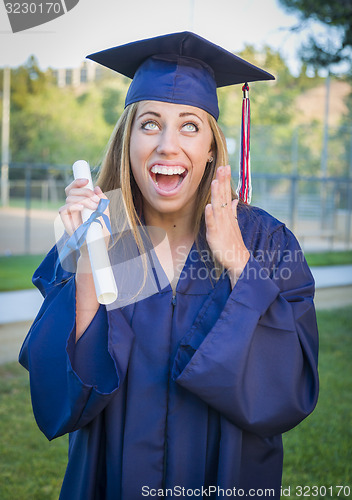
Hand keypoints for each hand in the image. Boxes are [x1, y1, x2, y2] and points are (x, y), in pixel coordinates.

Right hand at [59, 179, 110, 255]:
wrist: (97, 246)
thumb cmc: (102, 231)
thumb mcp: (105, 213)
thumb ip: (102, 200)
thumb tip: (97, 187)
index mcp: (82, 203)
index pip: (75, 188)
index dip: (78, 182)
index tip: (87, 180)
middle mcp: (74, 207)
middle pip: (71, 190)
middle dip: (84, 191)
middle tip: (95, 200)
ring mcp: (70, 214)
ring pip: (69, 198)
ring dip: (83, 199)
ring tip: (94, 207)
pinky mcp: (66, 222)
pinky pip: (63, 210)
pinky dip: (72, 206)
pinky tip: (81, 208)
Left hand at [205, 165, 248, 286]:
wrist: (238, 259)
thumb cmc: (233, 242)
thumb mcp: (233, 224)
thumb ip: (233, 211)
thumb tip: (235, 200)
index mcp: (228, 214)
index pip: (227, 194)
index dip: (226, 181)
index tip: (226, 167)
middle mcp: (225, 217)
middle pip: (223, 197)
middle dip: (223, 182)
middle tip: (223, 167)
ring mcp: (220, 225)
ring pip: (218, 207)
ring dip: (217, 194)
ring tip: (215, 181)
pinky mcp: (215, 234)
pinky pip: (212, 223)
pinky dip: (210, 215)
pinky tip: (208, 207)